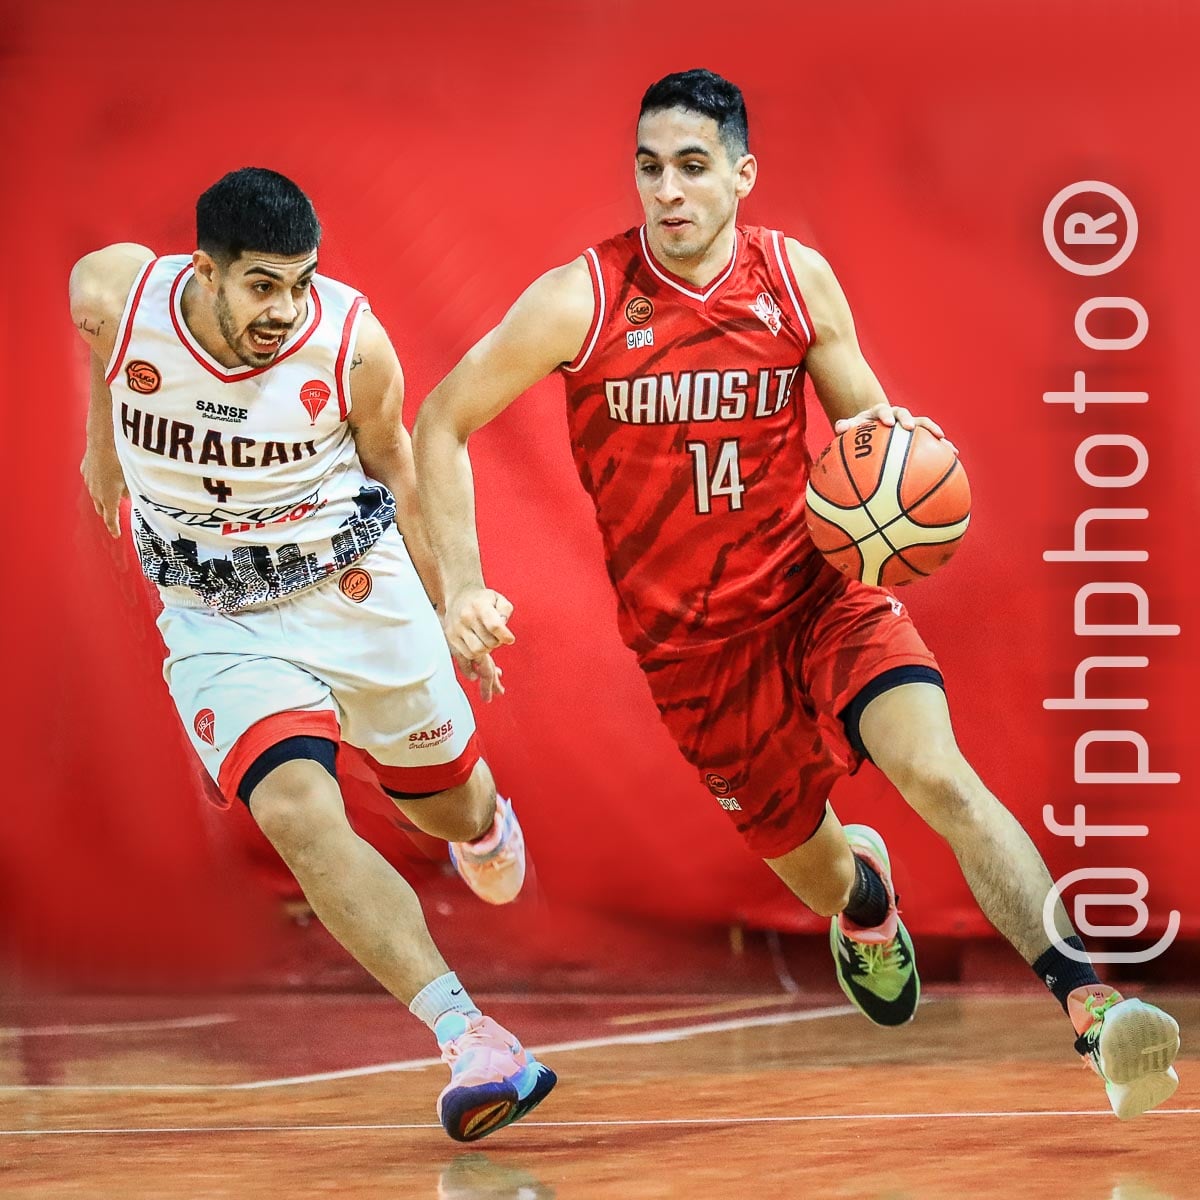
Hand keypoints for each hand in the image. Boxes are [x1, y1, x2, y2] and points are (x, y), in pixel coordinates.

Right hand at [80, 445, 127, 537]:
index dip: (113, 528)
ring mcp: (89, 481)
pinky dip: (98, 483)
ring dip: (103, 497)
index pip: (110, 519)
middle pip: (101, 508)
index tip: (116, 534)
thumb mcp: (133, 479)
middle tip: (114, 516)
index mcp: (109, 498)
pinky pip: (92, 481)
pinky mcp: (85, 470)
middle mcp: (96, 492)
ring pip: (96, 495)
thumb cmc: (121, 460)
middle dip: (108, 513)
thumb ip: (131, 492)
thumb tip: (129, 497)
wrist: (103, 441)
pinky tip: (105, 477)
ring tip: (111, 495)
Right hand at [443, 587, 514, 699]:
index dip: (505, 636)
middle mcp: (465, 618)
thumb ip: (505, 611)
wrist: (460, 596)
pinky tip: (478, 667)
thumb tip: (504, 631)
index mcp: (479, 605)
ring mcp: (456, 630)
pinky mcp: (451, 639)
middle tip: (497, 639)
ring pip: (476, 652)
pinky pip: (463, 658)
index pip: (494, 625)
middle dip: (496, 643)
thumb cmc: (483, 599)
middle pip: (486, 643)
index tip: (510, 639)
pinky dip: (473, 664)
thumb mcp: (498, 599)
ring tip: (488, 643)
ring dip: (486, 652)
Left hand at [834, 404, 956, 455]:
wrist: (872, 429)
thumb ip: (845, 427)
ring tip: (944, 441)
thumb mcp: (851, 429)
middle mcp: (895, 416)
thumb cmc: (859, 432)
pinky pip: (932, 440)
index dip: (886, 415)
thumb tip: (838, 427)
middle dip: (909, 420)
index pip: (882, 410)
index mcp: (879, 413)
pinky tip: (954, 457)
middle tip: (911, 428)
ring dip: (933, 431)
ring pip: (923, 425)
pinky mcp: (919, 435)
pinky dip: (942, 446)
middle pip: (905, 414)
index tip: (888, 423)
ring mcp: (909, 424)